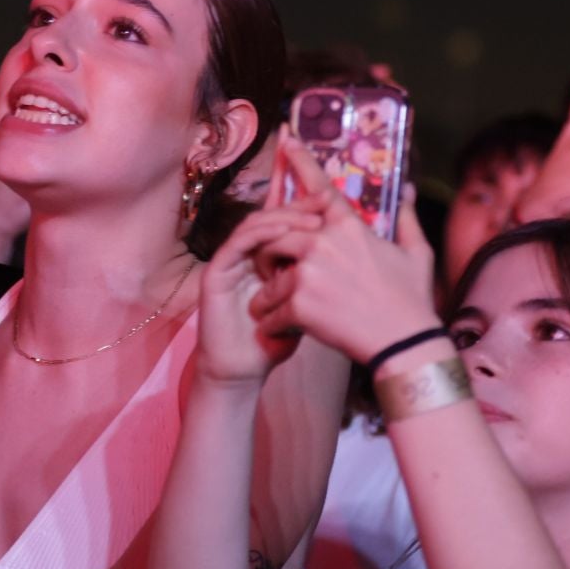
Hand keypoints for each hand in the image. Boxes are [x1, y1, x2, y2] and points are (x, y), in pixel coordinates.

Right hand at [196, 202, 323, 384]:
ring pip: (255, 224)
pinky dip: (260, 233)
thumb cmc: (275, 339)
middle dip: (298, 205)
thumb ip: (318, 279)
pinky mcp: (216, 271)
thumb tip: (353, 255)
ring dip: (283, 217)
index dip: (305, 205)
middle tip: (324, 202)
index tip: (333, 199)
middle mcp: (248, 252)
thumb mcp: (306, 304)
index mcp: (267, 256)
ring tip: (311, 220)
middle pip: (272, 215)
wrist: (243, 369)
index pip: (285, 220)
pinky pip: (238, 243)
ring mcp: (231, 259)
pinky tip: (282, 232)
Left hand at [246, 137, 439, 362]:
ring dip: (268, 290)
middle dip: (269, 253)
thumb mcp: (417, 252)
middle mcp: (325, 242)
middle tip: (273, 272)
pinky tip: (279, 330)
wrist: (405, 345)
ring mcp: (310, 271)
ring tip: (277, 306)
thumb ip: (407, 217)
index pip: (319, 187)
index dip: (299, 161)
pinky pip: (270, 307)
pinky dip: (271, 321)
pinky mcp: (300, 303)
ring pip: (268, 272)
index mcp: (350, 226)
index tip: (285, 140)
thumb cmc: (412, 300)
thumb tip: (407, 188)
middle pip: (276, 234)